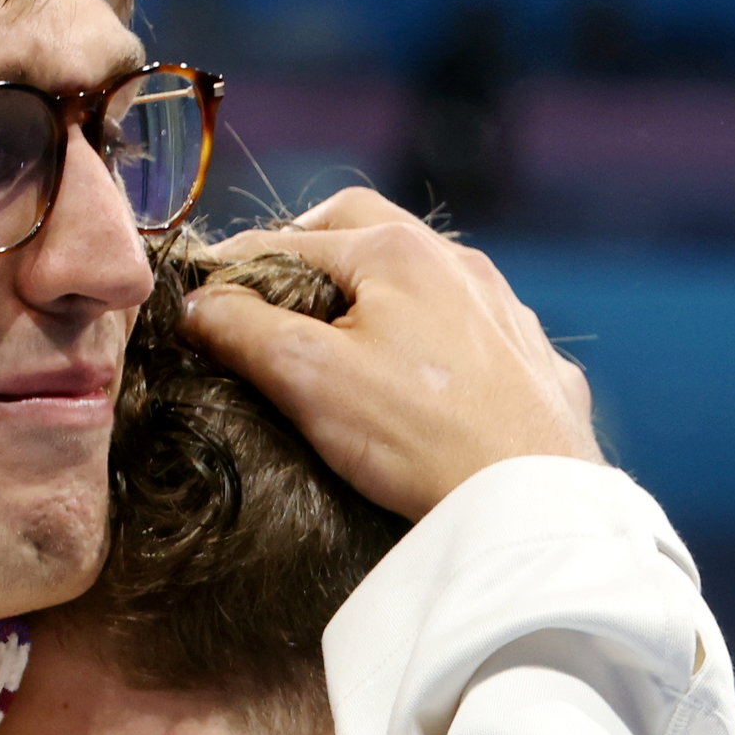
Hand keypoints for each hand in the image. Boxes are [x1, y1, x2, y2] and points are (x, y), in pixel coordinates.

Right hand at [180, 192, 600, 521]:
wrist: (530, 505)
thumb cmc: (419, 436)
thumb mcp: (310, 378)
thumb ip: (244, 330)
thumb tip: (199, 304)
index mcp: (399, 252)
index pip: (293, 238)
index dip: (238, 265)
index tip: (205, 295)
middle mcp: (460, 264)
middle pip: (368, 230)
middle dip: (312, 249)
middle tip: (275, 290)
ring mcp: (506, 311)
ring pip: (429, 276)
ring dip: (380, 290)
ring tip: (347, 331)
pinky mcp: (535, 363)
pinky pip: (478, 329)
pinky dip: (438, 336)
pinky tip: (428, 376)